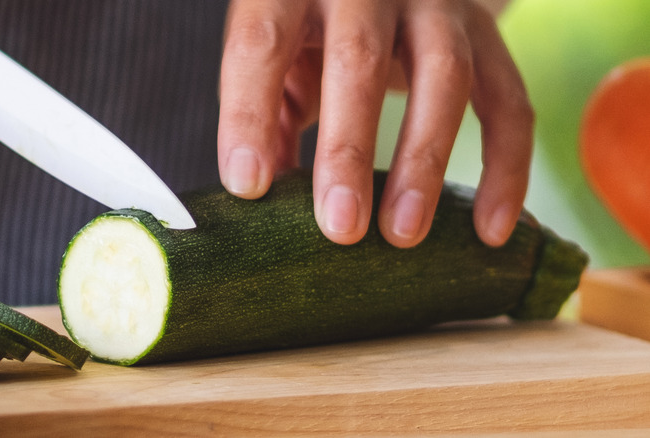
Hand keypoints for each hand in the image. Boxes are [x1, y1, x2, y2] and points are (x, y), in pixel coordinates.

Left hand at [217, 0, 532, 247]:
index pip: (262, 44)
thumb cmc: (318, 31)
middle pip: (356, 59)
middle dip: (348, 150)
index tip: (249, 186)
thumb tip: (260, 196)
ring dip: (424, 161)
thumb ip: (269, 117)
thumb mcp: (282, 59)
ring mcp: (434, 4)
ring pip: (444, 75)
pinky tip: (489, 228)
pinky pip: (508, 101)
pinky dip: (505, 168)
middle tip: (341, 227)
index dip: (250, 115)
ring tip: (403, 233)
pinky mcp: (484, 33)